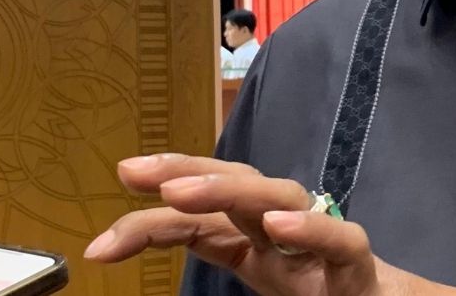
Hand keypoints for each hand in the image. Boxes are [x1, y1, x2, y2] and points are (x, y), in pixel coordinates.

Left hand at [85, 154, 455, 295]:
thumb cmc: (325, 290)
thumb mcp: (260, 272)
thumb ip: (219, 246)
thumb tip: (150, 236)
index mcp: (256, 240)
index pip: (199, 215)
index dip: (149, 220)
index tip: (96, 246)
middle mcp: (286, 232)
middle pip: (235, 184)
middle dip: (182, 170)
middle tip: (131, 171)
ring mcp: (321, 248)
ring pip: (279, 198)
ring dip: (229, 188)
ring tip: (179, 191)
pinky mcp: (359, 270)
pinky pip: (339, 242)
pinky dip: (311, 229)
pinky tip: (278, 224)